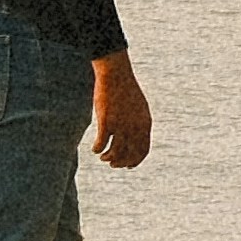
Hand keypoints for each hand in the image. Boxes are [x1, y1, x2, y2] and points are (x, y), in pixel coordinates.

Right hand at [88, 52, 157, 169]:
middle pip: (129, 155)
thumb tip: (136, 137)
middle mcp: (135, 127)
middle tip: (112, 164)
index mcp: (145, 124)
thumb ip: (140, 123)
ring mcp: (120, 125)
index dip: (135, 161)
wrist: (116, 74)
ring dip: (108, 158)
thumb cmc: (126, 89)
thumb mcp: (139, 107)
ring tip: (102, 157)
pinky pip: (101, 144)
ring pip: (115, 153)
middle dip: (120, 163)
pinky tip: (95, 148)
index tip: (128, 166)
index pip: (143, 150)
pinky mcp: (106, 122)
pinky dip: (97, 149)